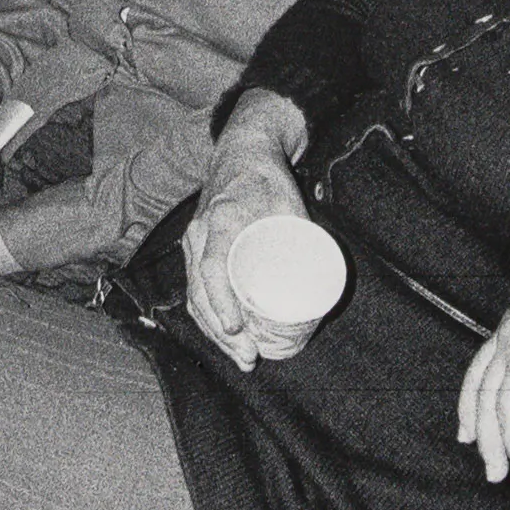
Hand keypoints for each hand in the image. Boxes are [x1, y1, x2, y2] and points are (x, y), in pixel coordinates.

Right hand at [181, 115, 315, 370]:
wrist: (240, 152)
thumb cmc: (267, 178)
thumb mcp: (289, 201)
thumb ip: (299, 237)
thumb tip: (316, 285)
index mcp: (223, 218)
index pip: (213, 267)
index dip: (222, 303)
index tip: (237, 331)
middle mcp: (200, 232)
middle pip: (200, 290)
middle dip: (221, 331)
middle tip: (249, 357)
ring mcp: (193, 242)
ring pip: (194, 294)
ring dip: (213, 331)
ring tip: (241, 356)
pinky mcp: (196, 249)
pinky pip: (193, 287)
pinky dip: (206, 316)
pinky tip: (222, 337)